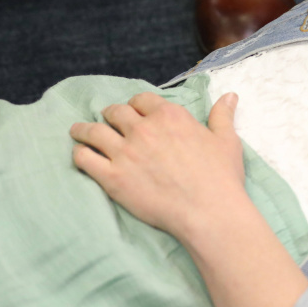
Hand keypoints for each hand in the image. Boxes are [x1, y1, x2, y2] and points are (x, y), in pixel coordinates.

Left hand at [70, 92, 248, 240]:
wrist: (209, 211)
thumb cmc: (221, 176)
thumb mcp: (227, 141)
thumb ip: (223, 115)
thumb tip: (229, 95)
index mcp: (170, 116)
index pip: (142, 100)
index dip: (136, 105)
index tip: (134, 111)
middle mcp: (143, 129)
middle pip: (115, 113)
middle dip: (110, 115)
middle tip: (107, 121)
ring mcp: (125, 153)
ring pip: (93, 132)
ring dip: (84, 130)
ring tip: (78, 132)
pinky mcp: (112, 177)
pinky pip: (85, 159)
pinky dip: (79, 153)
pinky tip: (80, 154)